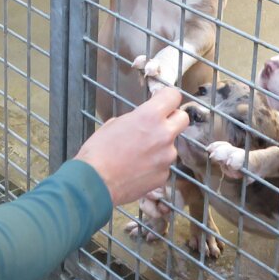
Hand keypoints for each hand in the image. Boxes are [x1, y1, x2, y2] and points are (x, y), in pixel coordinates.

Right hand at [75, 88, 187, 205]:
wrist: (95, 183)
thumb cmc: (98, 151)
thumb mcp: (112, 125)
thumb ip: (133, 120)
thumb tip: (139, 122)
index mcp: (150, 116)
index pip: (173, 96)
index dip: (166, 97)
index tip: (160, 101)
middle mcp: (164, 134)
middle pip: (183, 118)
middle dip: (173, 119)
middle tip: (157, 125)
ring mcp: (167, 157)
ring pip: (171, 145)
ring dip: (160, 146)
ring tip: (138, 155)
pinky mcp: (164, 175)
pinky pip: (163, 165)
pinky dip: (154, 165)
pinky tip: (137, 170)